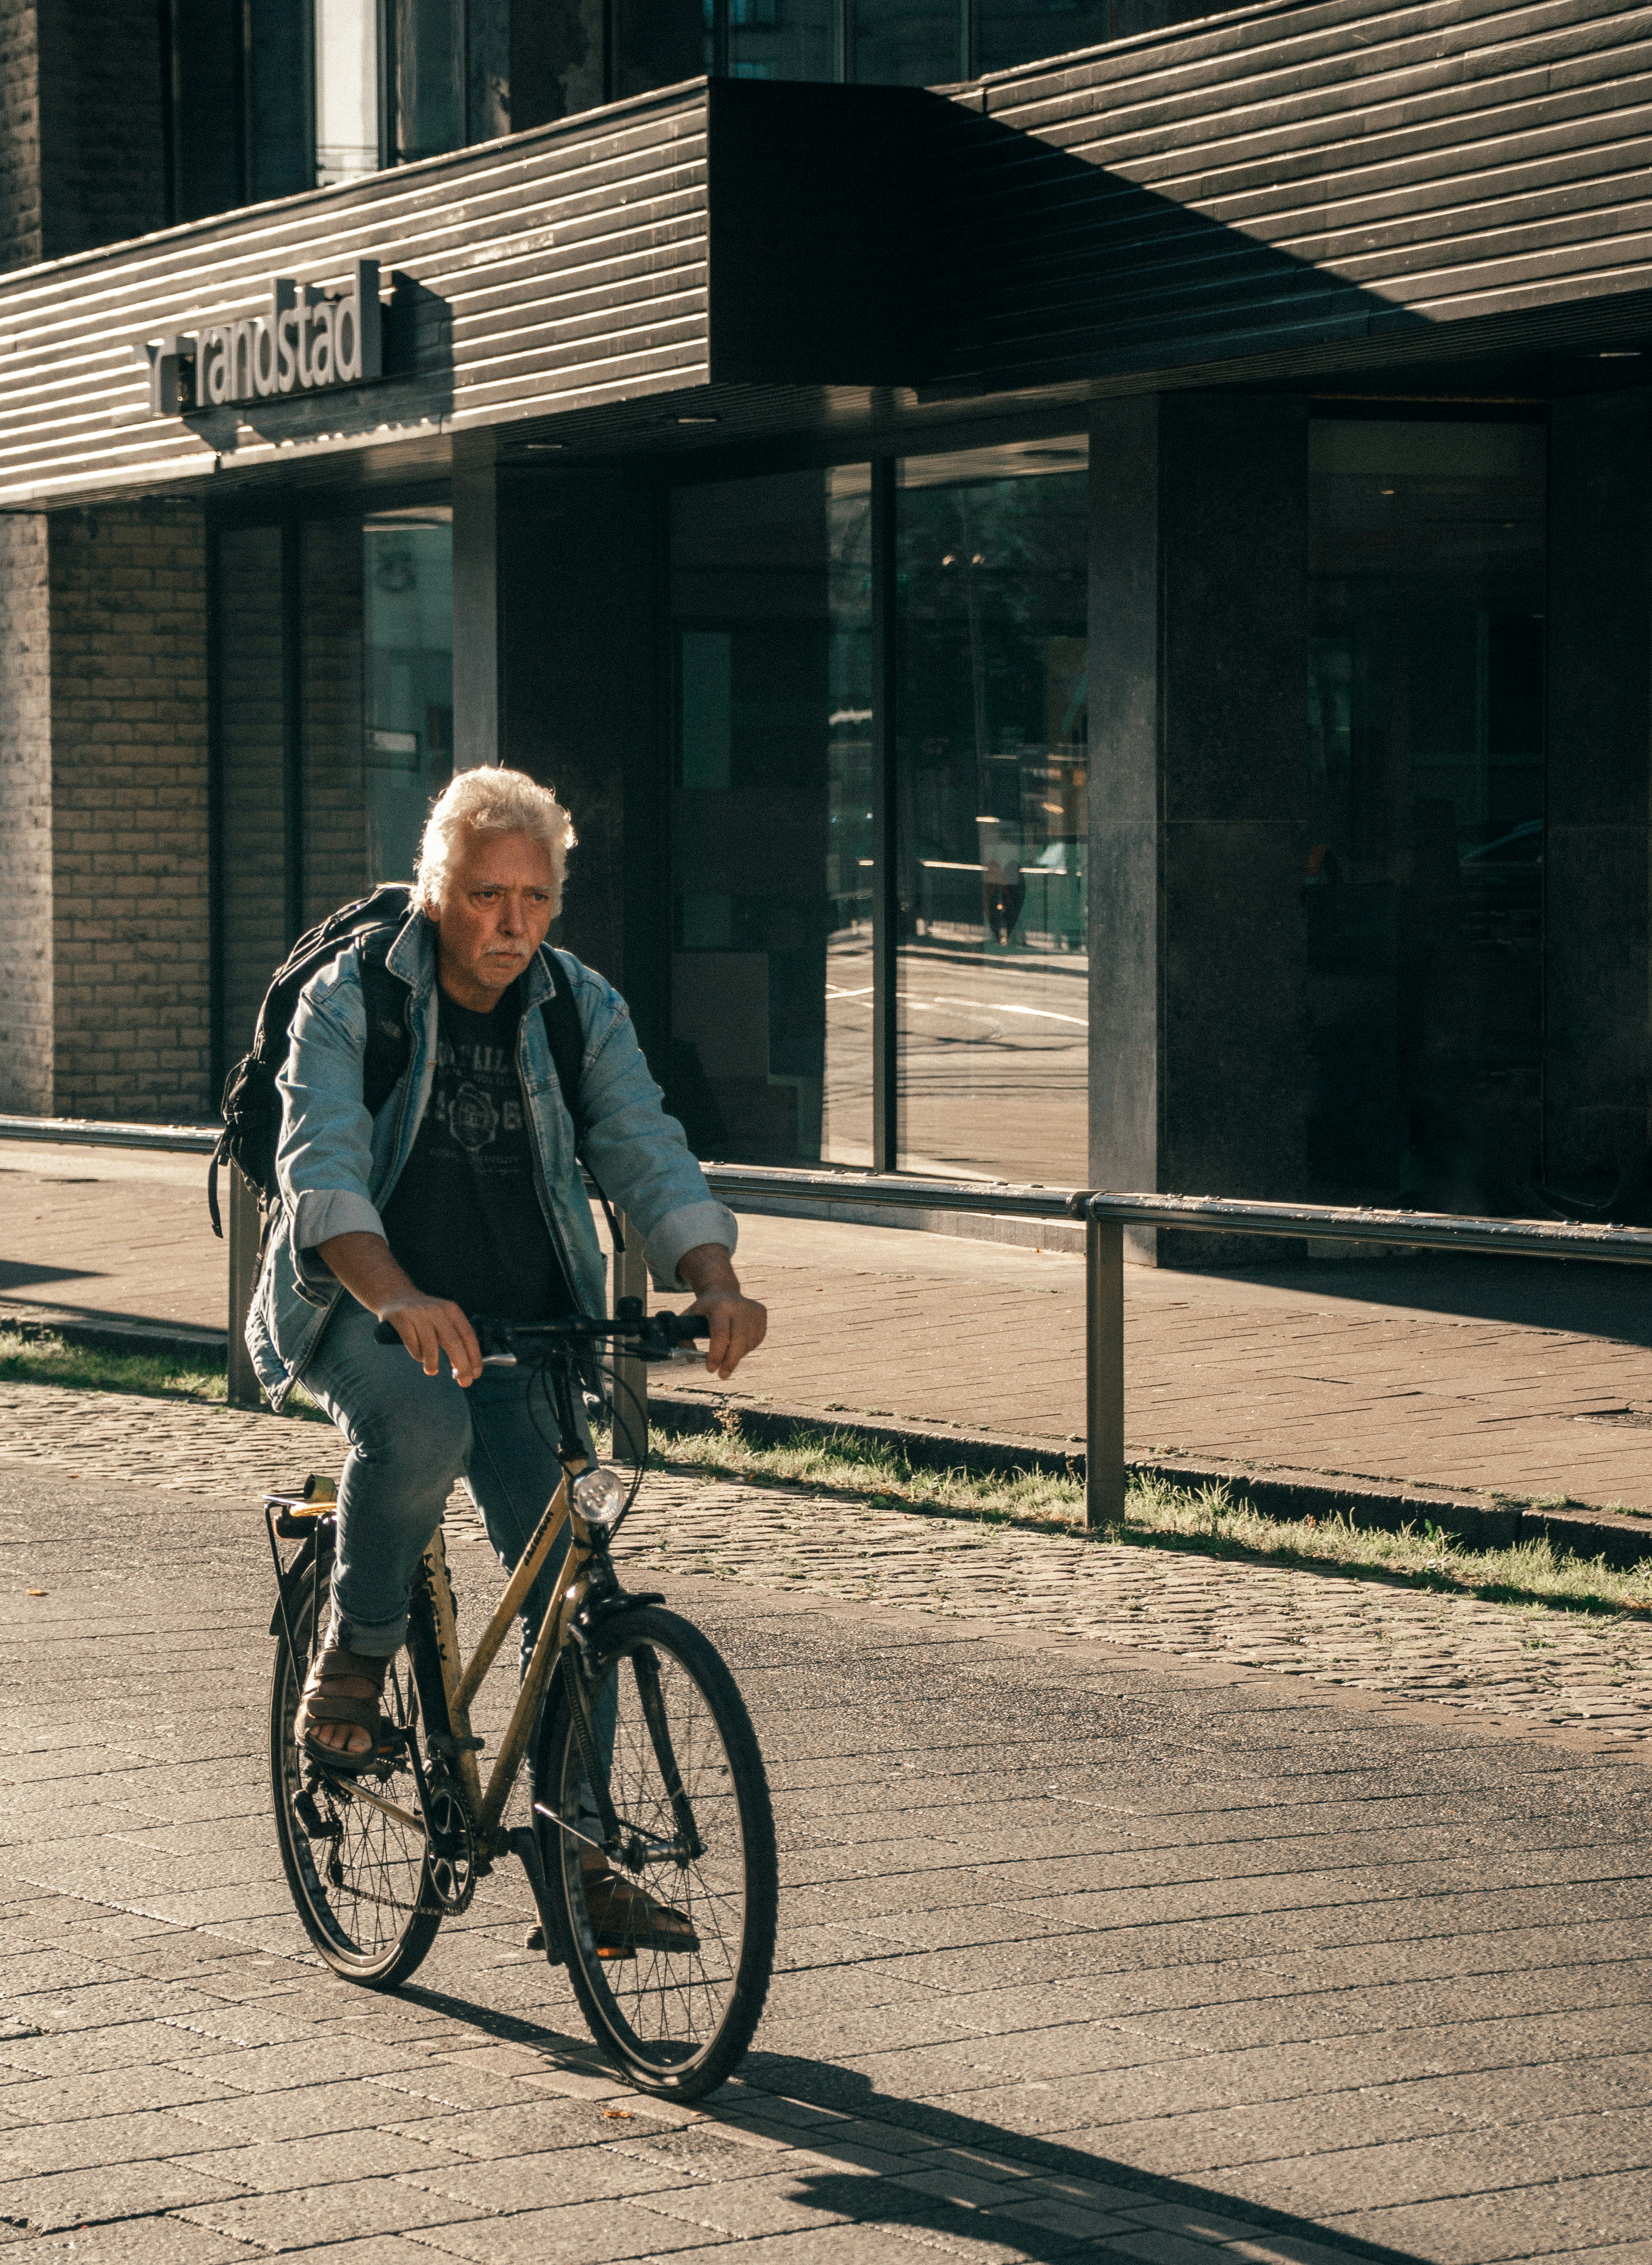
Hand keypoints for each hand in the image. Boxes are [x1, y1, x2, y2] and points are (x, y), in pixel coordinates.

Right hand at [379, 1294, 482, 1386]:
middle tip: (463, 1381)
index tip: (475, 1373)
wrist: (395, 1295)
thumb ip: (455, 1338)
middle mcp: (437, 1310)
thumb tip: (467, 1366)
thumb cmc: (423, 1313)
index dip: (474, 1356)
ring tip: (432, 1370)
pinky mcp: (402, 1318)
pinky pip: (412, 1344)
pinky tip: (419, 1356)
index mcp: (452, 1310)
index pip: (468, 1335)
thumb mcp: (443, 1318)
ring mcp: (419, 1313)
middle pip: (453, 1342)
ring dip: (432, 1363)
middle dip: (461, 1365)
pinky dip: (417, 1354)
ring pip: (431, 1345)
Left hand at [678, 1243, 766, 1380]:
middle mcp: (738, 1306)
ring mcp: (752, 1309)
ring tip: (727, 1354)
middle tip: (722, 1375)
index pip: (720, 1334)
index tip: (710, 1369)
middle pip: (738, 1340)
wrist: (723, 1290)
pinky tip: (737, 1344)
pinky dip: (747, 1348)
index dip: (716, 1354)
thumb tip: (691, 1359)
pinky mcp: (761, 1313)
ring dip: (737, 1355)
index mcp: (719, 1306)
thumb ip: (684, 1339)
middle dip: (730, 1362)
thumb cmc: (704, 1310)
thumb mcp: (688, 1319)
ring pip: (749, 1342)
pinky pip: (757, 1339)